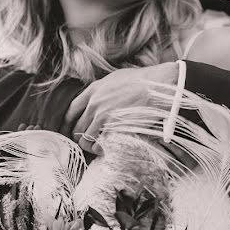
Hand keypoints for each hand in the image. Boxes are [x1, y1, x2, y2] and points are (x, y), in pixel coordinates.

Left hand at [64, 63, 178, 153]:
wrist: (159, 86)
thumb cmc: (143, 81)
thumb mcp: (116, 79)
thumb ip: (103, 90)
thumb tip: (100, 97)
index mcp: (93, 90)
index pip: (71, 111)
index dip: (69, 124)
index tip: (73, 131)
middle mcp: (94, 104)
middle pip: (76, 128)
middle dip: (80, 138)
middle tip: (90, 143)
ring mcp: (102, 117)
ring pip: (85, 140)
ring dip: (91, 147)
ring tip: (100, 149)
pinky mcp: (113, 128)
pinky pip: (99, 145)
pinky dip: (102, 150)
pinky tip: (108, 150)